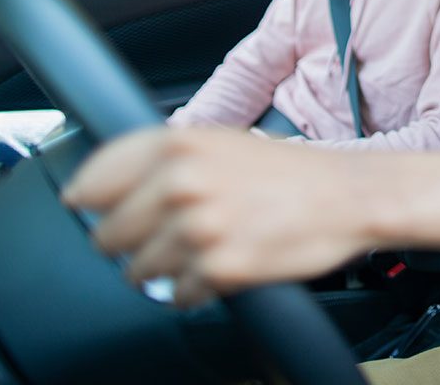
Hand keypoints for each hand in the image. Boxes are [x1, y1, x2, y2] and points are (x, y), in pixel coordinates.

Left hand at [62, 127, 371, 306]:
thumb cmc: (291, 173)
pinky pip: (175, 296)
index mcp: (178, 145)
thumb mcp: (222, 143)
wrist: (349, 197)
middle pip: (106, 234)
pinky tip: (220, 267)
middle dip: (131, 242)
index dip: (90, 200)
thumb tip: (107, 187)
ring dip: (162, 270)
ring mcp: (198, 228)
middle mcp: (181, 183)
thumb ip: (165, 158)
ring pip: (137, 271)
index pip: (94, 179)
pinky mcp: (218, 268)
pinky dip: (192, 290)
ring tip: (201, 251)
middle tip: (165, 236)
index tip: (93, 210)